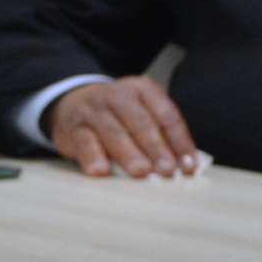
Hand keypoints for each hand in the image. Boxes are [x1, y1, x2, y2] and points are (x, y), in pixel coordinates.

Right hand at [48, 77, 200, 178]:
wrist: (73, 103)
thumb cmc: (119, 116)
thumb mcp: (141, 114)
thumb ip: (161, 135)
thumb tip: (185, 166)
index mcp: (143, 89)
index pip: (166, 115)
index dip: (180, 141)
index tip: (188, 166)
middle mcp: (119, 95)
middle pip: (141, 122)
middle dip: (156, 147)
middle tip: (166, 169)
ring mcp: (94, 111)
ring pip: (113, 132)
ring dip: (128, 153)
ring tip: (140, 172)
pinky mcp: (74, 128)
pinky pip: (84, 142)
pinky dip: (93, 157)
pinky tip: (101, 171)